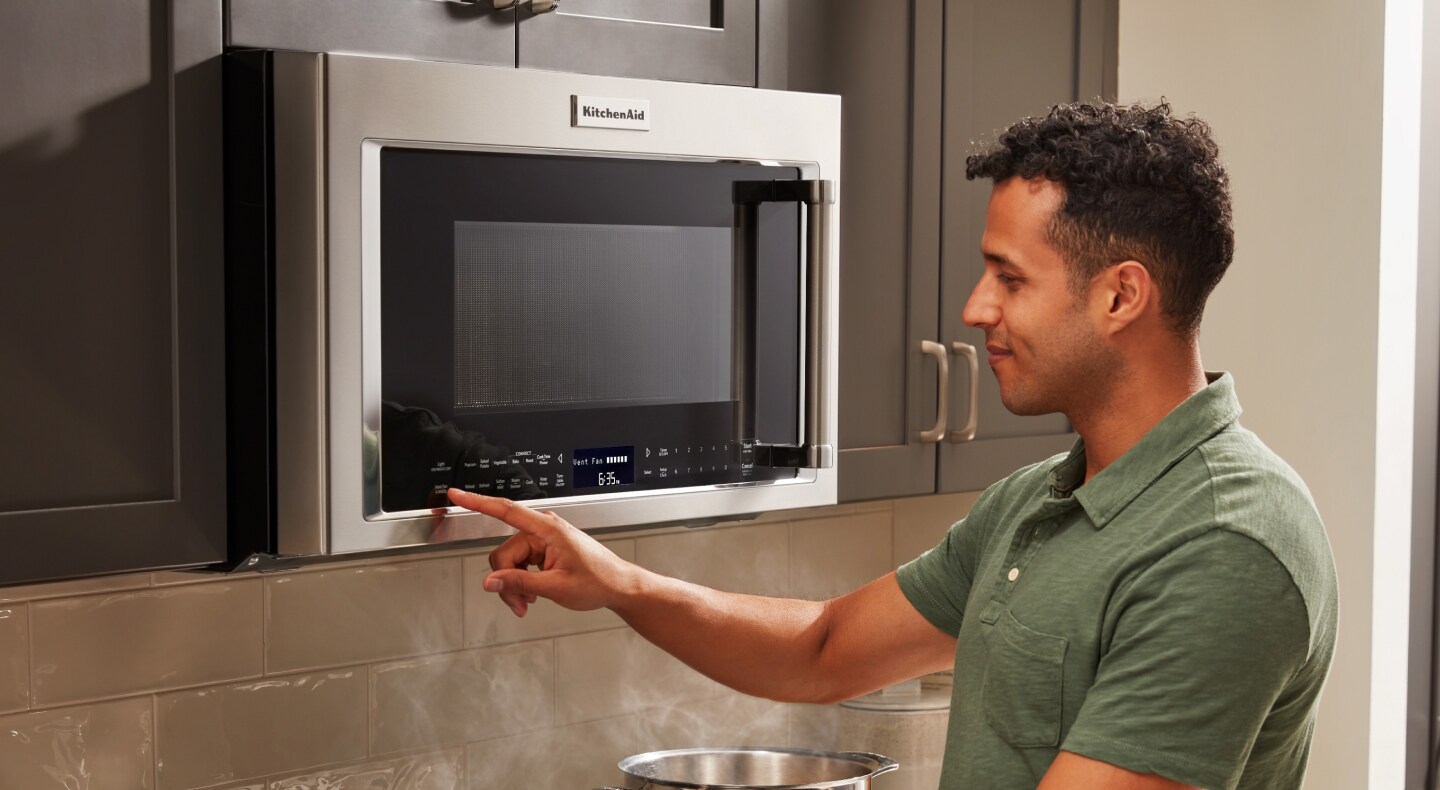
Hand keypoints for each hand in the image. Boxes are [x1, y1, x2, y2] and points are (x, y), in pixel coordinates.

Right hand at [446, 489, 637, 617]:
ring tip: (528, 602)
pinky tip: (532, 595)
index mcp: (548, 529)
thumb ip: (519, 583)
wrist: (617, 586)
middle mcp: (543, 529)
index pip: (506, 510)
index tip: (456, 494)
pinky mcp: (543, 549)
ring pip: (509, 562)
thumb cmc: (598, 581)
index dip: (477, 502)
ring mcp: (542, 539)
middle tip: (519, 604)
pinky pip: (520, 564)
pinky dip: (521, 582)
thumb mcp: (555, 587)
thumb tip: (490, 581)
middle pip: (504, 553)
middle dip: (507, 581)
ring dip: (515, 585)